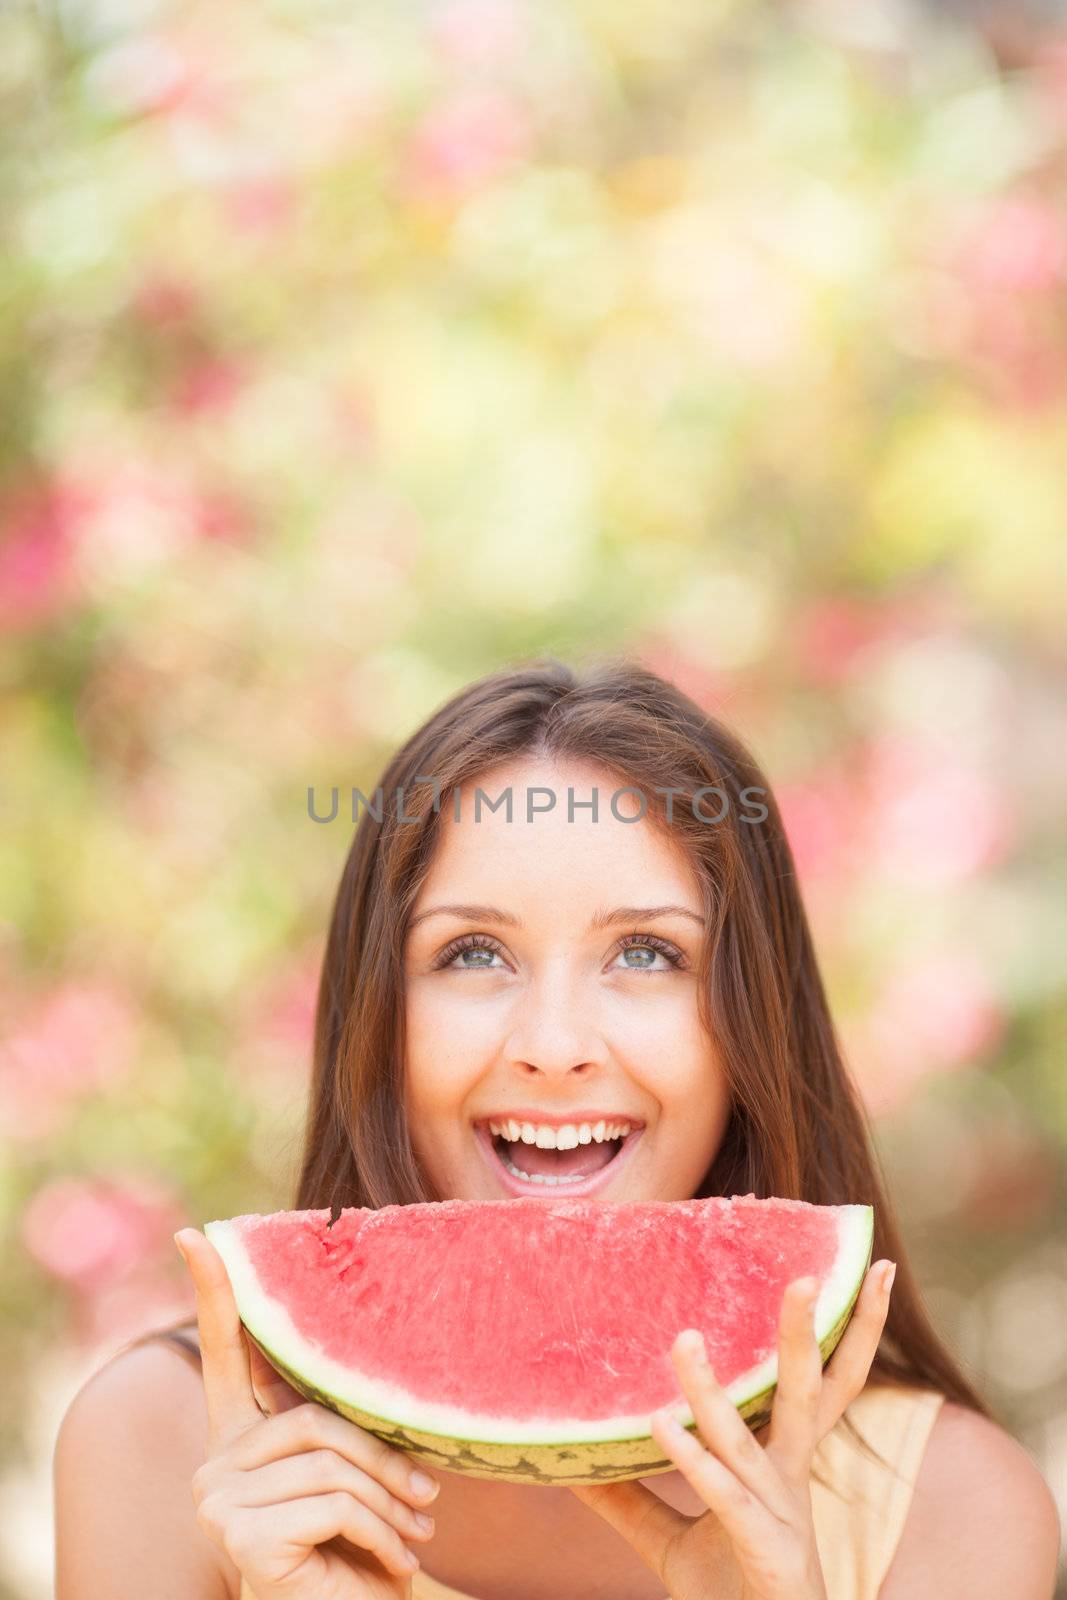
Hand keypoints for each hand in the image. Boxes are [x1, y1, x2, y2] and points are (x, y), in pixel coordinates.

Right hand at [175, 1227, 440, 1599]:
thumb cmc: (357, 1553)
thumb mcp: (354, 1475)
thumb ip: (342, 1422)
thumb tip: (373, 1354)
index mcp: (241, 1437)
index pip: (226, 1353)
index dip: (216, 1291)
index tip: (197, 1234)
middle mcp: (215, 1463)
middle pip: (316, 1418)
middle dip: (382, 1459)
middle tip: (428, 1501)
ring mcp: (217, 1500)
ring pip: (330, 1460)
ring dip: (389, 1502)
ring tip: (414, 1537)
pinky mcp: (238, 1536)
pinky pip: (332, 1502)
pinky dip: (378, 1532)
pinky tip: (392, 1564)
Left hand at [569, 1258, 896, 1599]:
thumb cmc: (730, 1594)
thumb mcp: (671, 1540)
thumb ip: (630, 1498)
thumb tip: (572, 1459)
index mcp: (782, 1464)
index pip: (820, 1383)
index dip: (848, 1329)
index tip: (866, 1269)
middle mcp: (789, 1479)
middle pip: (810, 1394)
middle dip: (807, 1334)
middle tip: (804, 1273)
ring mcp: (781, 1516)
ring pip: (747, 1440)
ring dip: (714, 1390)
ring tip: (683, 1337)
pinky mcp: (766, 1553)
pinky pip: (726, 1498)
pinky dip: (695, 1461)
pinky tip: (662, 1425)